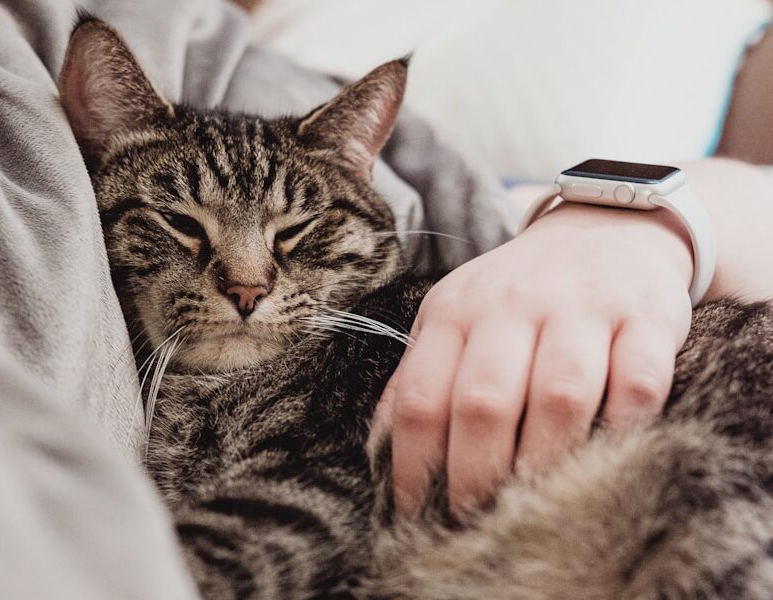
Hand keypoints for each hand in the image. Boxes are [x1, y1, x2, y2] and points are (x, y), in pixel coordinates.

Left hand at [369, 202, 693, 516]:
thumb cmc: (519, 292)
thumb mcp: (456, 317)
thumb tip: (383, 452)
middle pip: (484, 402)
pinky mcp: (645, 317)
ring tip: (535, 506)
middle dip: (476, 475)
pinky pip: (637, 382)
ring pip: (559, 395)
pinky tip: (608, 457)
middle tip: (476, 520)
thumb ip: (421, 375)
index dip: (413, 465)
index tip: (416, 513)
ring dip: (545, 462)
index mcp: (455, 312)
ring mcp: (582, 308)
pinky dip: (623, 428)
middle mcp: (513, 305)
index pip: (421, 396)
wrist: (604, 227)